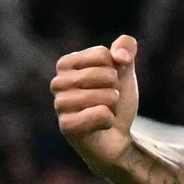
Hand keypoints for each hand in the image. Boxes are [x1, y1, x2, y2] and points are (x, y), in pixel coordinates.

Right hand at [50, 35, 139, 172]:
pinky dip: (109, 120)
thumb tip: (120, 55)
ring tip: (104, 112)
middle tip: (107, 101)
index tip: (107, 83)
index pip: (103, 54)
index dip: (115, 69)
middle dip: (115, 89)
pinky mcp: (66, 126)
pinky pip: (100, 114)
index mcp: (66, 64)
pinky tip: (100, 125)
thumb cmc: (115, 101)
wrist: (117, 136)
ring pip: (105, 96)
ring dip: (113, 105)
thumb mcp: (125, 69)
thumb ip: (126, 47)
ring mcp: (59, 105)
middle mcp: (57, 83)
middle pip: (105, 74)